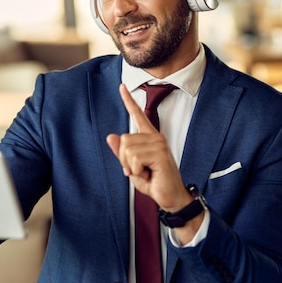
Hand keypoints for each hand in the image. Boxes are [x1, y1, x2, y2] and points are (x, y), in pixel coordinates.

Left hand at [106, 83, 190, 210]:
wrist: (170, 196)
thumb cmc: (154, 181)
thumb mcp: (132, 167)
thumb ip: (122, 153)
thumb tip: (110, 136)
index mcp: (149, 137)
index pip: (137, 115)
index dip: (128, 101)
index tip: (122, 86)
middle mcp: (155, 137)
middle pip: (124, 140)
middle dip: (125, 160)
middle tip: (140, 170)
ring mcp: (159, 144)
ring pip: (128, 150)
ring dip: (132, 167)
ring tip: (146, 173)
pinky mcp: (160, 154)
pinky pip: (135, 160)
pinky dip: (137, 172)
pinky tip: (150, 175)